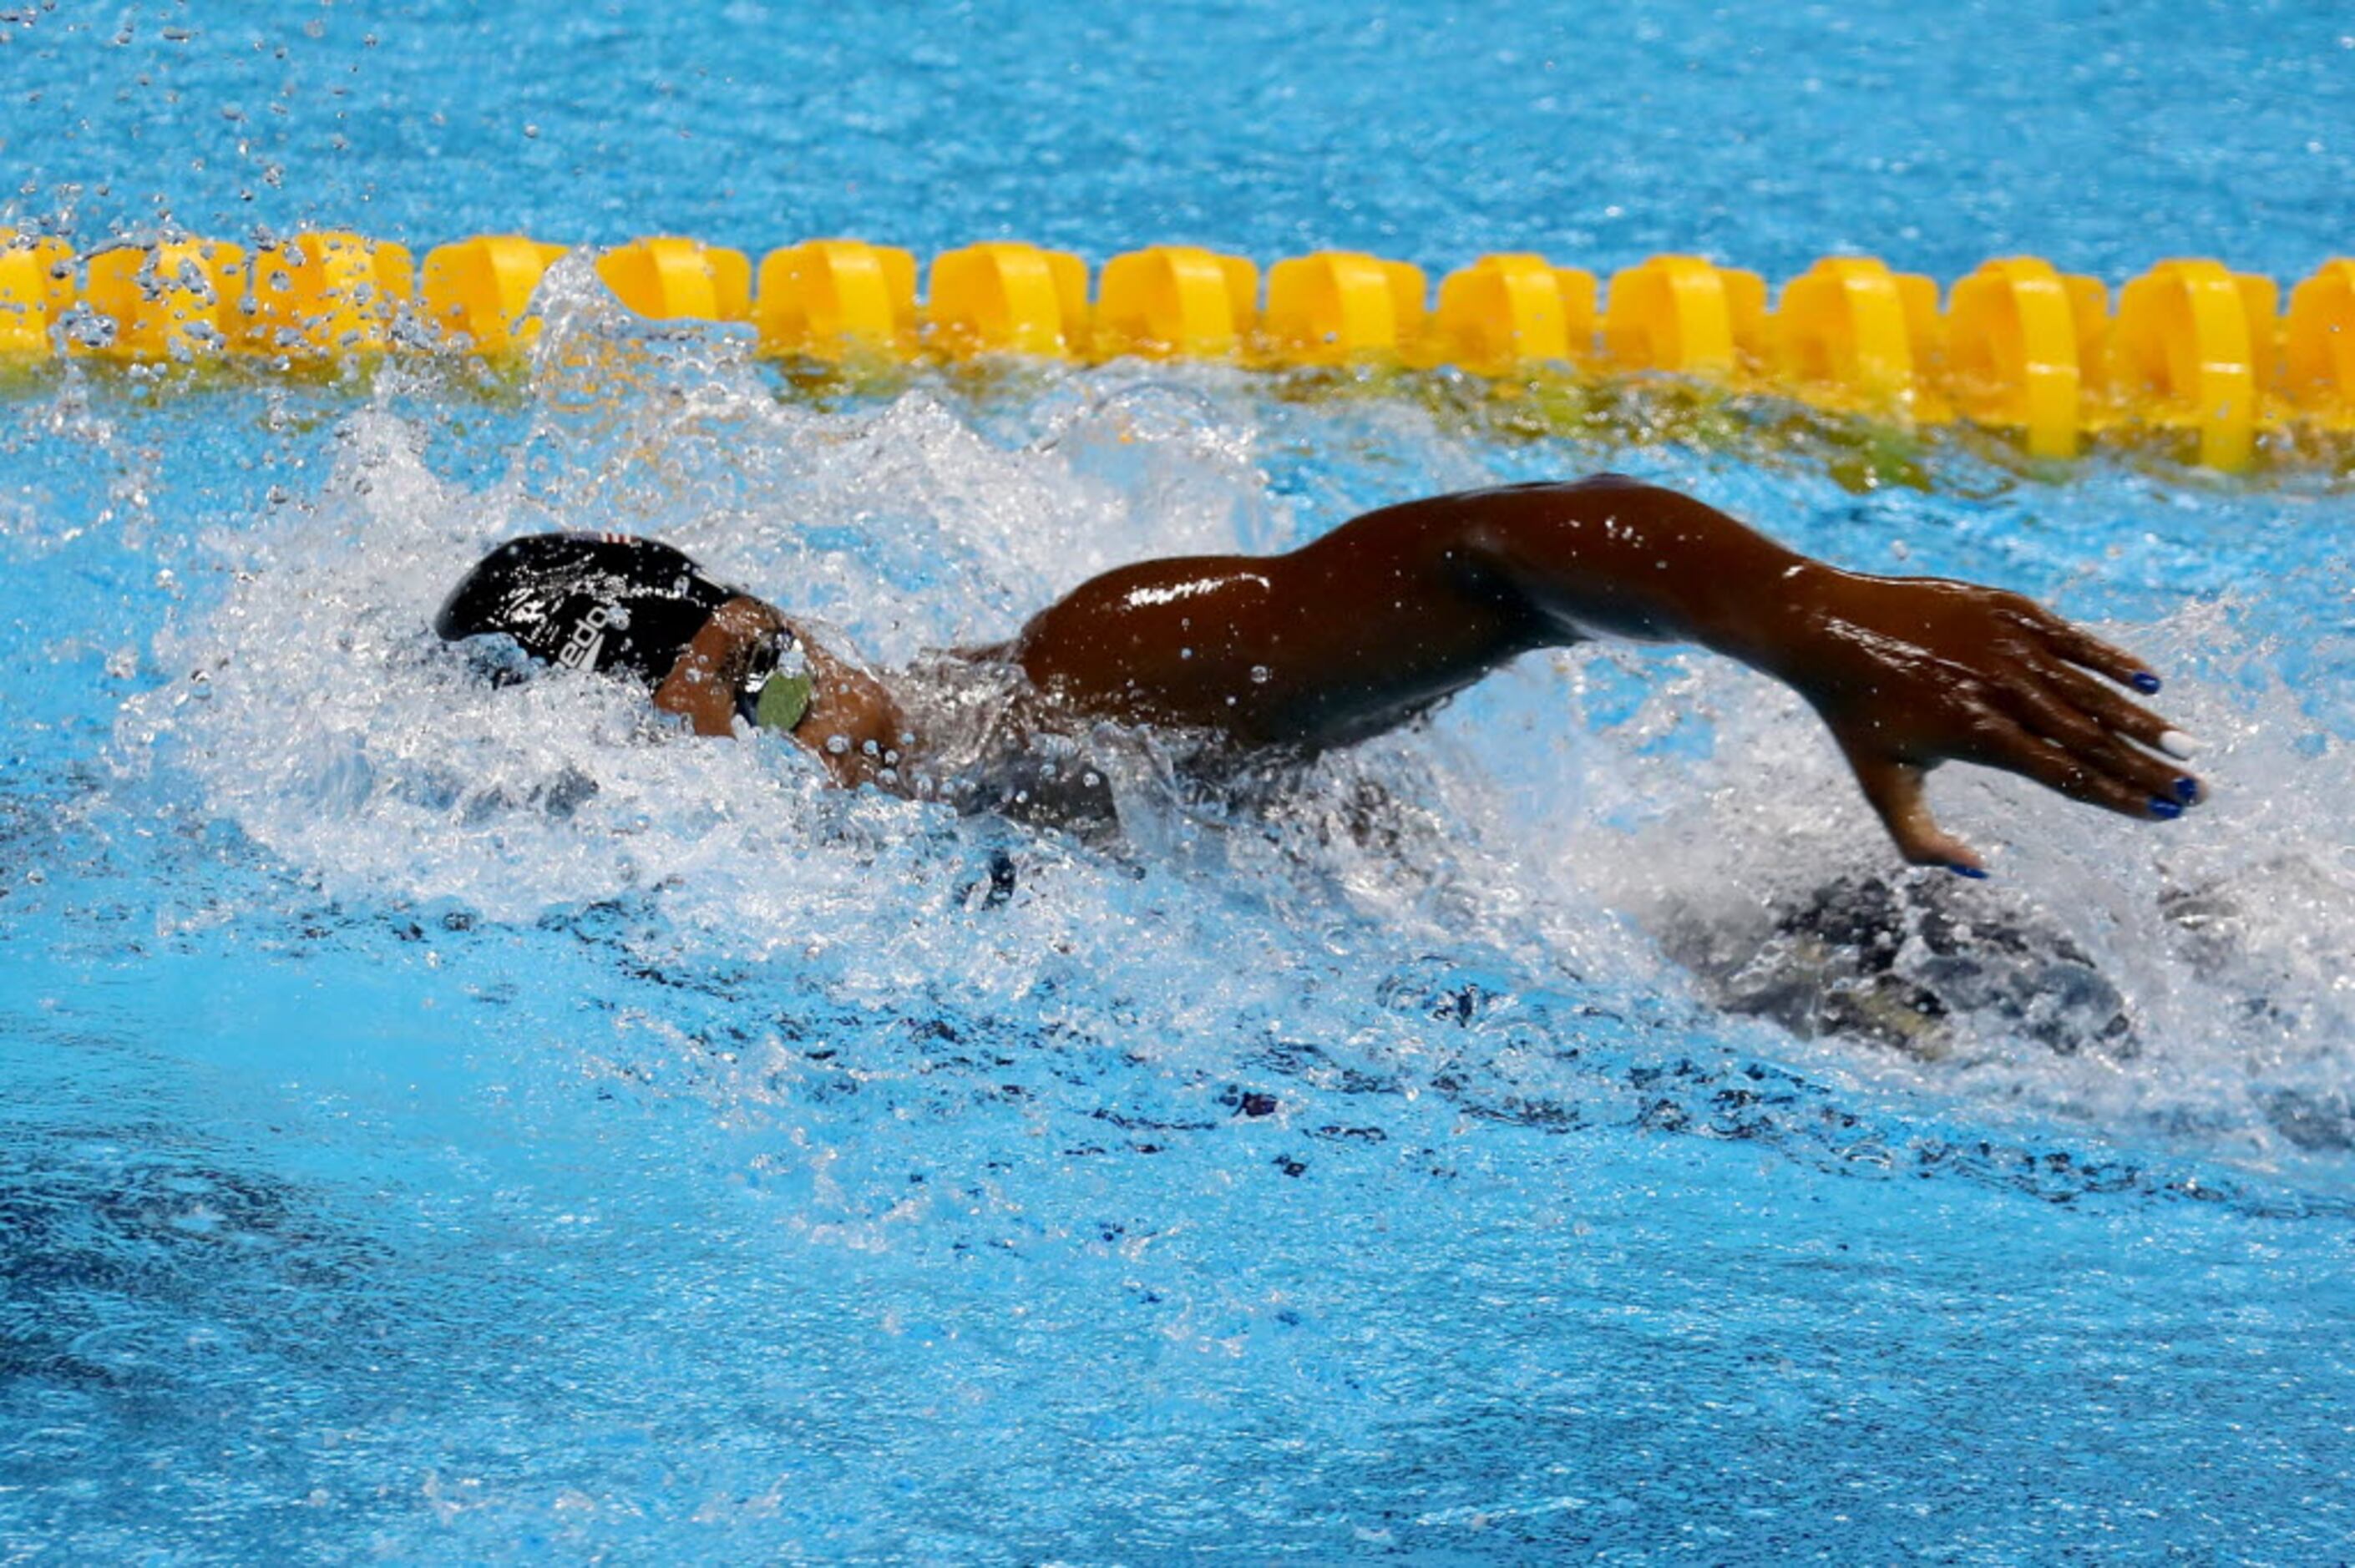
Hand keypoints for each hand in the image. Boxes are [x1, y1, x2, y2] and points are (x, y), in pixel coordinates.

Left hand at [1774, 569, 2201, 873]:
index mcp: (1978, 736)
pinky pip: (2073, 639)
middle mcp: (2000, 691)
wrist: (1825, 628)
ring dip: (2142, 722)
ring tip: (2187, 748)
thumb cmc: (1855, 716)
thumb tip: (1982, 873)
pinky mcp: (2007, 610)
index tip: (2163, 815)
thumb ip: (1923, 843)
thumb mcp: (1881, 788)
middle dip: (2150, 768)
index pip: (2066, 776)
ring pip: (2090, 690)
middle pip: (2092, 737)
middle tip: (2199, 791)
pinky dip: (2113, 661)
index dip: (2119, 798)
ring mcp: (2007, 646)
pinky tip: (2150, 687)